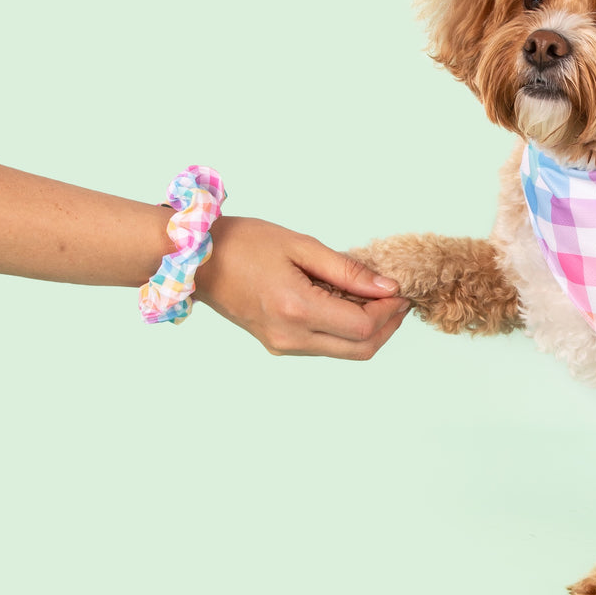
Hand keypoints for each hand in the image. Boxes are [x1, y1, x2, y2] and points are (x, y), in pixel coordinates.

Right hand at [195, 216, 409, 358]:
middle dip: (386, 326)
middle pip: (360, 349)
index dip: (389, 311)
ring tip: (371, 295)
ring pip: (344, 351)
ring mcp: (283, 346)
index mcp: (296, 309)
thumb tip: (386, 287)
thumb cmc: (243, 243)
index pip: (363, 327)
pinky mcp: (277, 345)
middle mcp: (290, 337)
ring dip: (367, 329)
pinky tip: (345, 302)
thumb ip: (347, 270)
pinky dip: (344, 329)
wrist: (196, 260)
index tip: (398, 289)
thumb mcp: (301, 245)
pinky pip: (324, 345)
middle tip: (395, 298)